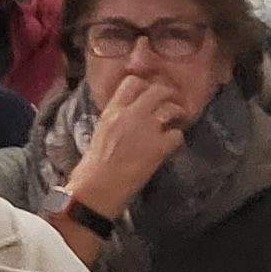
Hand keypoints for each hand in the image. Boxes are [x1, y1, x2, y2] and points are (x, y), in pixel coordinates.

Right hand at [65, 76, 194, 218]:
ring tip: (178, 121)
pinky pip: (177, 135)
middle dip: (168, 95)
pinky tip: (171, 145)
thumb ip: (116, 119)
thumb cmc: (93, 165)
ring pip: (171, 109)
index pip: (132, 82)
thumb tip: (130, 115)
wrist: (96, 189)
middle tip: (171, 104)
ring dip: (178, 114)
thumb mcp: (101, 132)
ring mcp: (147, 130)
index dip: (145, 86)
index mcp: (112, 111)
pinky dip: (177, 139)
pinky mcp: (159, 148)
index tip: (150, 94)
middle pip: (157, 91)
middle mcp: (130, 114)